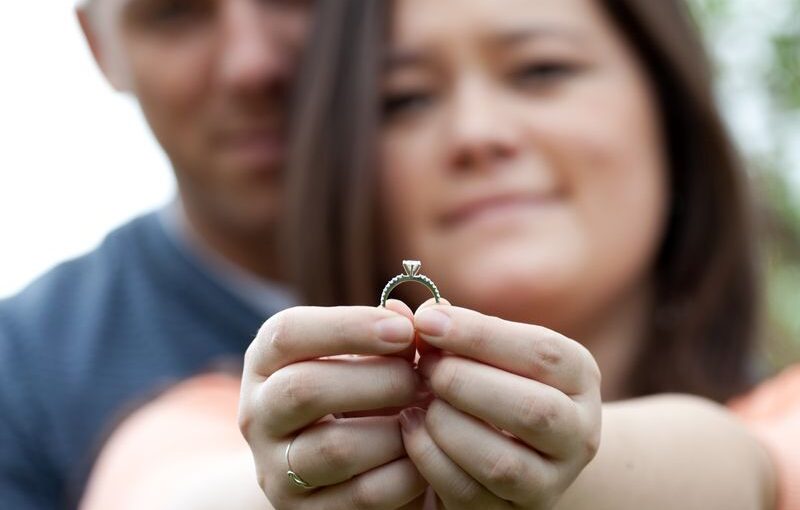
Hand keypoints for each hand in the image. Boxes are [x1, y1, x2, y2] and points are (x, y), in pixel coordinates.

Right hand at [239, 303, 429, 509]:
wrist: (333, 468)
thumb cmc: (356, 390)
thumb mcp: (361, 355)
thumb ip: (390, 332)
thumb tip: (421, 313)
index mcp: (265, 362)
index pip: (288, 333)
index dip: (349, 326)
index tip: (406, 330)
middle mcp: (258, 414)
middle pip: (305, 390)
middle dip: (378, 380)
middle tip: (422, 378)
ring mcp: (275, 470)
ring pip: (335, 448)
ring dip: (395, 429)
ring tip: (424, 414)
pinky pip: (363, 495)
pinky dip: (405, 472)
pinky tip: (422, 452)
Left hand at [399, 302, 601, 508]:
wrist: (515, 449)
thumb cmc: (492, 383)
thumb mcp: (487, 354)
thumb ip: (452, 332)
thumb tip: (398, 310)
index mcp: (579, 377)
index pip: (542, 353)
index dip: (480, 334)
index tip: (427, 321)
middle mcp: (579, 432)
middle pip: (533, 410)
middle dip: (466, 383)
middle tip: (425, 367)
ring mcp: (551, 481)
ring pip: (502, 462)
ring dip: (448, 425)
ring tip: (418, 401)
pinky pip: (469, 492)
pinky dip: (431, 458)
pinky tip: (411, 428)